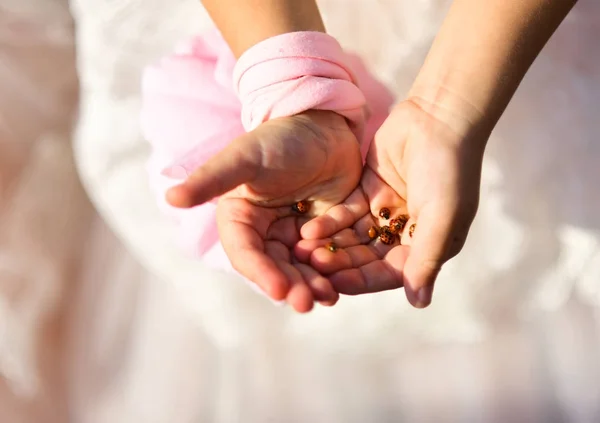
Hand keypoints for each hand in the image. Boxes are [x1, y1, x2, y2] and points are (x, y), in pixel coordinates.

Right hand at [166, 110, 362, 312]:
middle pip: (276, 268)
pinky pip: (327, 258)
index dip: (261, 273)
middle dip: (291, 286)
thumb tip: (171, 197)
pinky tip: (344, 283)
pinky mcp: (322, 232)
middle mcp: (266, 233)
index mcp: (241, 219)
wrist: (323, 124)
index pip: (247, 253)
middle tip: (307, 302)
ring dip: (312, 285)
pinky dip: (333, 271)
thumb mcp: (245, 157)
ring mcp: (295, 234)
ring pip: (302, 269)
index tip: (279, 291)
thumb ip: (211, 178)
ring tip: (328, 297)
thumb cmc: (279, 138)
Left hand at [296, 99, 486, 307]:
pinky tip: (308, 229)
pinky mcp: (368, 191)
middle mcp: (404, 234)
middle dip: (340, 263)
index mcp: (426, 246)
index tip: (335, 284)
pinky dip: (329, 222)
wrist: (440, 117)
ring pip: (352, 237)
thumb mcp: (443, 216)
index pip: (389, 273)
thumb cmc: (449, 169)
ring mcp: (385, 212)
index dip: (362, 280)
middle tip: (310, 266)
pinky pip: (346, 213)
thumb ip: (426, 258)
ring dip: (330, 245)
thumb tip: (419, 303)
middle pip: (366, 258)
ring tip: (303, 250)